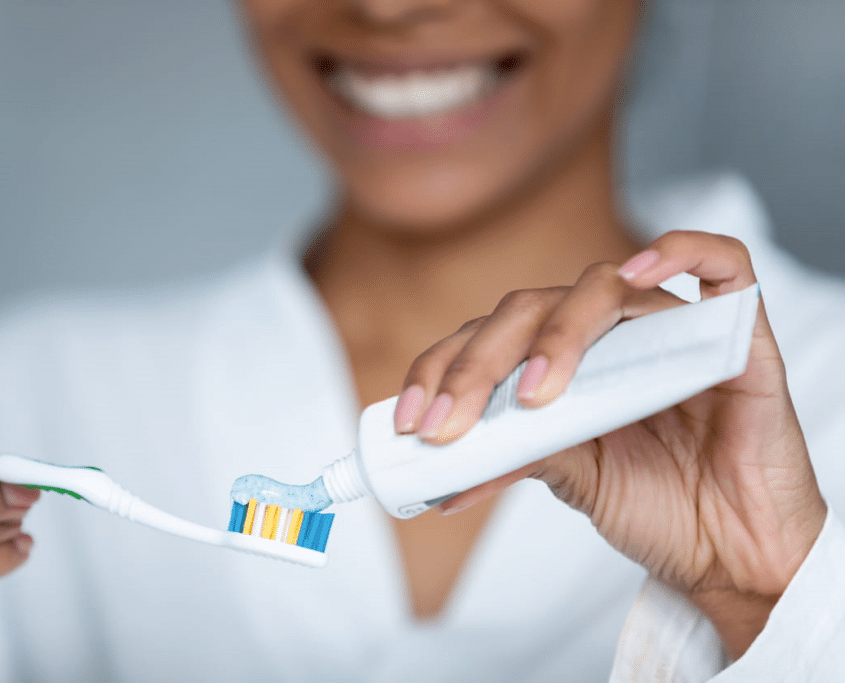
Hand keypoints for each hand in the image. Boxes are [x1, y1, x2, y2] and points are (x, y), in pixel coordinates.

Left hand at [393, 230, 826, 657]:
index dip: (442, 369)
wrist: (734, 551)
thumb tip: (442, 465)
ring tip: (534, 397)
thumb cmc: (657, 507)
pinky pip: (722, 264)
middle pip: (530, 309)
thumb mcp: (570, 479)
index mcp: (561, 363)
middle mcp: (607, 336)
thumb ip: (517, 453)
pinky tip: (642, 272)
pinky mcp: (736, 332)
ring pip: (601, 287)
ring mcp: (668, 327)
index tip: (411, 420)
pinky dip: (682, 251)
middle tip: (450, 423)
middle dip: (478, 365)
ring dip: (558, 335)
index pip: (488, 339)